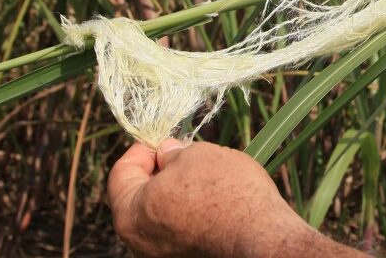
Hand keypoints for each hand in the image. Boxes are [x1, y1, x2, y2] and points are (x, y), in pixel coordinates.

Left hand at [108, 139, 362, 256]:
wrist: (263, 236)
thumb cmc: (227, 192)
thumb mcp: (198, 155)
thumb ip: (174, 153)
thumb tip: (166, 153)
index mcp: (130, 214)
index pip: (122, 173)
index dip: (143, 149)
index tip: (164, 138)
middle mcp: (139, 242)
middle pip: (140, 196)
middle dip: (162, 171)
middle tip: (186, 153)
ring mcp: (163, 255)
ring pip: (162, 213)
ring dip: (178, 191)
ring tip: (206, 175)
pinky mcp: (188, 257)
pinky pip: (181, 228)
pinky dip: (192, 211)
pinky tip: (216, 198)